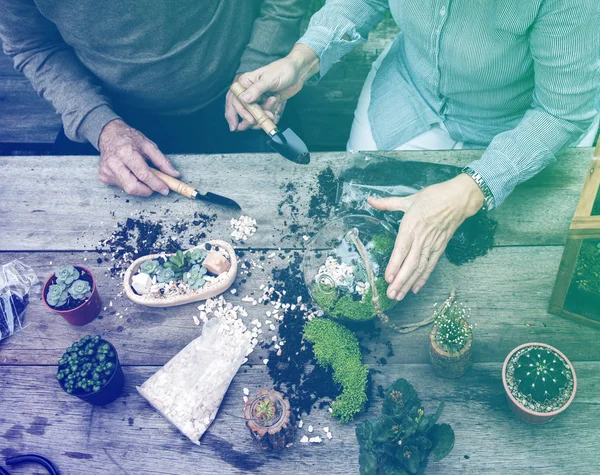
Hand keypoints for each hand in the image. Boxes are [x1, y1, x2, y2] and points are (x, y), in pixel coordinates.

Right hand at [98, 119, 179, 195]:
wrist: (108, 134)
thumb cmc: (129, 139)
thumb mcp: (148, 145)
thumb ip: (162, 161)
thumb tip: (174, 174)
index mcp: (126, 153)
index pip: (143, 175)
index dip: (156, 184)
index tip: (165, 189)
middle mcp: (114, 163)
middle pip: (133, 187)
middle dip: (147, 190)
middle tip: (155, 186)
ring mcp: (107, 171)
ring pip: (128, 189)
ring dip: (140, 186)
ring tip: (142, 175)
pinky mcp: (103, 176)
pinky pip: (121, 186)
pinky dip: (131, 183)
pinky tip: (130, 173)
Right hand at [225, 74, 286, 131]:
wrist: (297, 73)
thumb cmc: (282, 70)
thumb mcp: (269, 79)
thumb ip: (256, 89)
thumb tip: (243, 99)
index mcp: (245, 82)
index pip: (235, 100)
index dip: (240, 112)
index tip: (250, 120)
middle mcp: (248, 91)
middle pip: (240, 110)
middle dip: (249, 118)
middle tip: (256, 123)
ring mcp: (256, 99)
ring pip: (253, 115)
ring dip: (263, 115)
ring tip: (273, 103)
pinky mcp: (264, 104)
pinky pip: (263, 115)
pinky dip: (269, 113)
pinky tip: (276, 102)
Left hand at [368, 174, 484, 299]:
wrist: (459, 199)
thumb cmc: (433, 197)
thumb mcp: (409, 199)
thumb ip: (387, 203)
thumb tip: (369, 200)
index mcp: (411, 226)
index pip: (401, 250)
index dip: (394, 265)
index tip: (388, 278)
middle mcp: (421, 238)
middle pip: (410, 264)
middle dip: (400, 281)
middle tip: (390, 295)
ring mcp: (432, 245)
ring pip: (419, 268)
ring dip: (409, 283)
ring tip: (399, 296)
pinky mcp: (440, 248)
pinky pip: (430, 266)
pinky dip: (423, 278)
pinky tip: (415, 288)